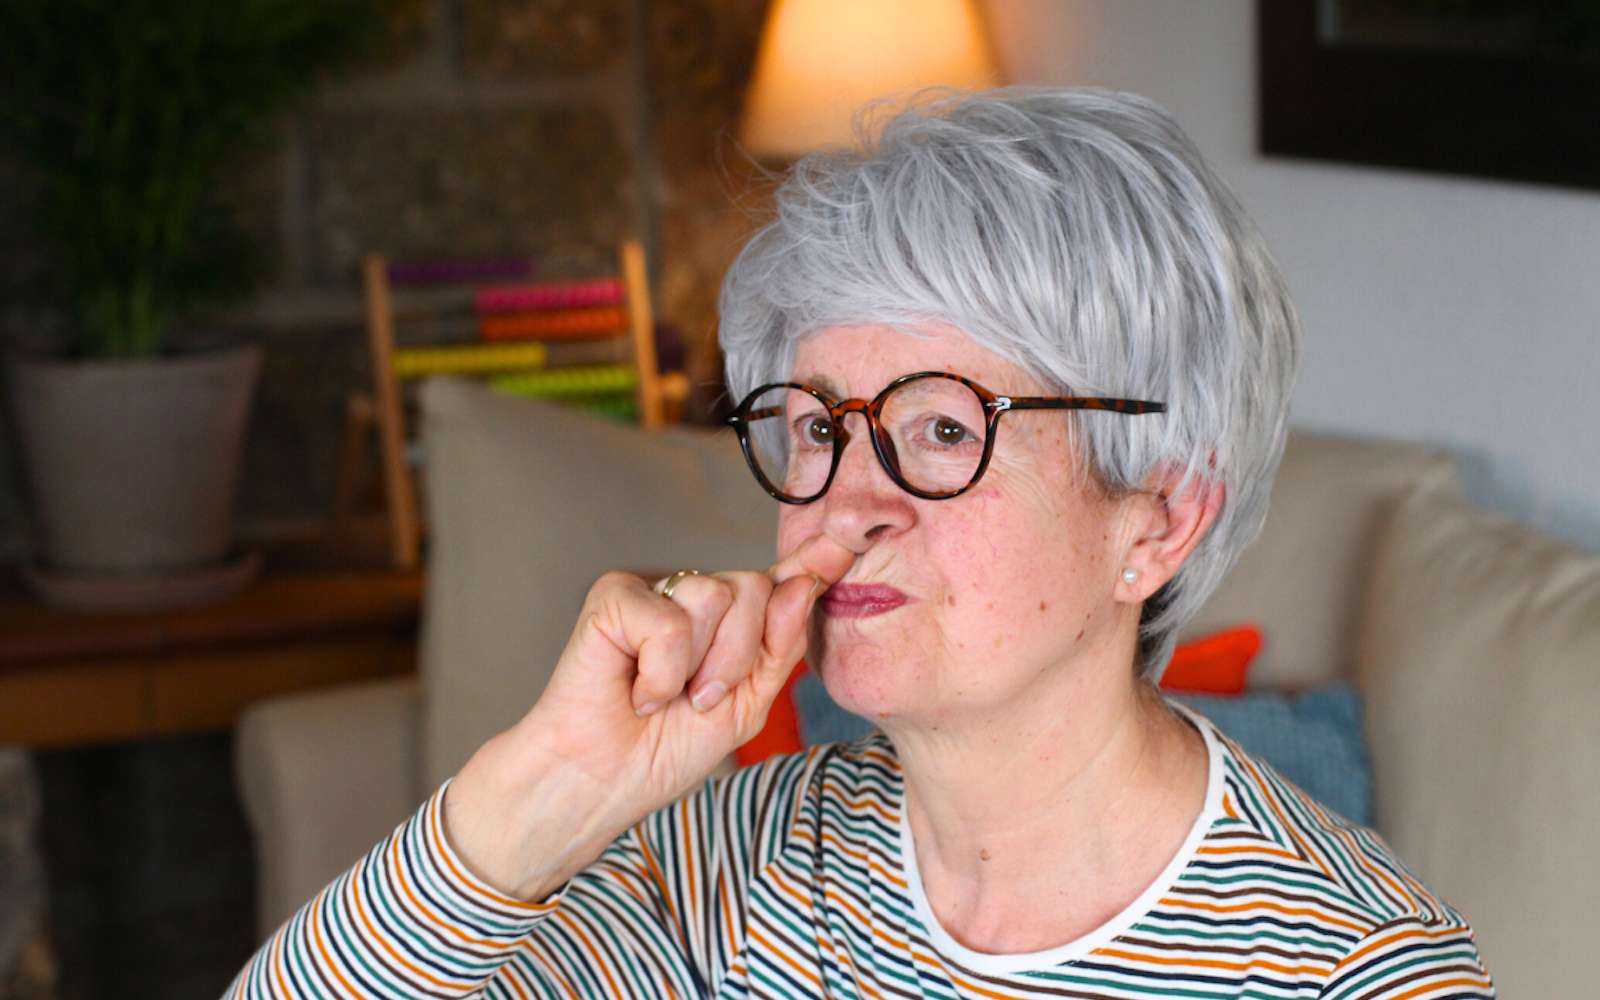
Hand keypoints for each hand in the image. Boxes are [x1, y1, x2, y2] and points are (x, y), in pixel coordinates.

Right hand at [443, 534, 855, 899]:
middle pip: (756, 586)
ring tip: (666, 695)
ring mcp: (655, 591)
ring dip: (701, 666)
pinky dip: (661, 670)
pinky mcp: (615, 595)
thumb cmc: (666, 747)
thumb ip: (781, 644)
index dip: (814, 559)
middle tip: (698, 699)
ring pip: (718, 595)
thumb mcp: (748, 703)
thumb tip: (804, 583)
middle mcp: (695, 597)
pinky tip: (636, 687)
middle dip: (740, 655)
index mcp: (732, 621)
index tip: (849, 539)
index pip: (780, 582)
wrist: (604, 781)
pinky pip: (672, 619)